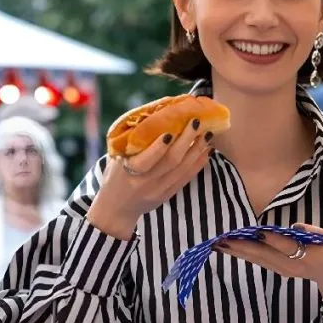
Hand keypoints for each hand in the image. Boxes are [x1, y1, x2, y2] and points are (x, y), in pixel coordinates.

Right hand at [87, 117, 212, 239]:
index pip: (146, 160)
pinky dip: (198, 164)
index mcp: (128, 172)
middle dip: (186, 140)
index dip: (159, 147)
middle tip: (197, 122)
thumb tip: (154, 114)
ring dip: (197, 150)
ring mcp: (159, 190)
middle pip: (171, 161)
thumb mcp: (116, 159)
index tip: (170, 131)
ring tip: (207, 134)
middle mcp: (146, 183)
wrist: (117, 208)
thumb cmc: (115, 176)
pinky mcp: (168, 194)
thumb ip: (132, 141)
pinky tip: (206, 151)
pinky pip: (187, 178)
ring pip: (183, 169)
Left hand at [215, 224, 322, 320]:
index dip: (271, 238)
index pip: (287, 245)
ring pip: (257, 259)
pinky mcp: (277, 269)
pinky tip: (230, 248)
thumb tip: (298, 226)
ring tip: (219, 243)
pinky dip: (243, 254)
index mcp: (308, 255)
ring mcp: (283, 269)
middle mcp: (292, 264)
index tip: (256, 230)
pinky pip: (258, 261)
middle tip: (223, 238)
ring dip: (238, 251)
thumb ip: (320, 233)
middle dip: (243, 246)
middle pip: (265, 254)